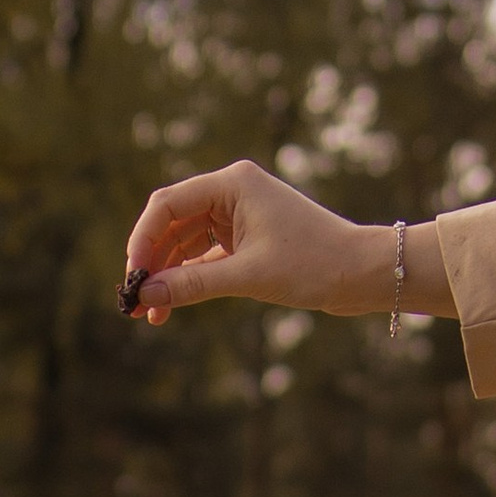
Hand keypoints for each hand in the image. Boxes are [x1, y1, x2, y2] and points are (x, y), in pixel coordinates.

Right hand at [122, 161, 443, 323]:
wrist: (363, 273)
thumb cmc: (314, 263)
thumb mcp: (248, 276)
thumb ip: (193, 285)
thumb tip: (147, 295)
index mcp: (233, 183)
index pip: (169, 204)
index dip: (143, 240)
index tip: (132, 276)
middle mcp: (233, 192)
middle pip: (173, 223)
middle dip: (153, 262)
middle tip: (134, 300)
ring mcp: (240, 215)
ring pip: (186, 243)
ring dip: (168, 275)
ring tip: (151, 313)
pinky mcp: (247, 239)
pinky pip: (205, 257)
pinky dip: (189, 279)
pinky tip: (171, 305)